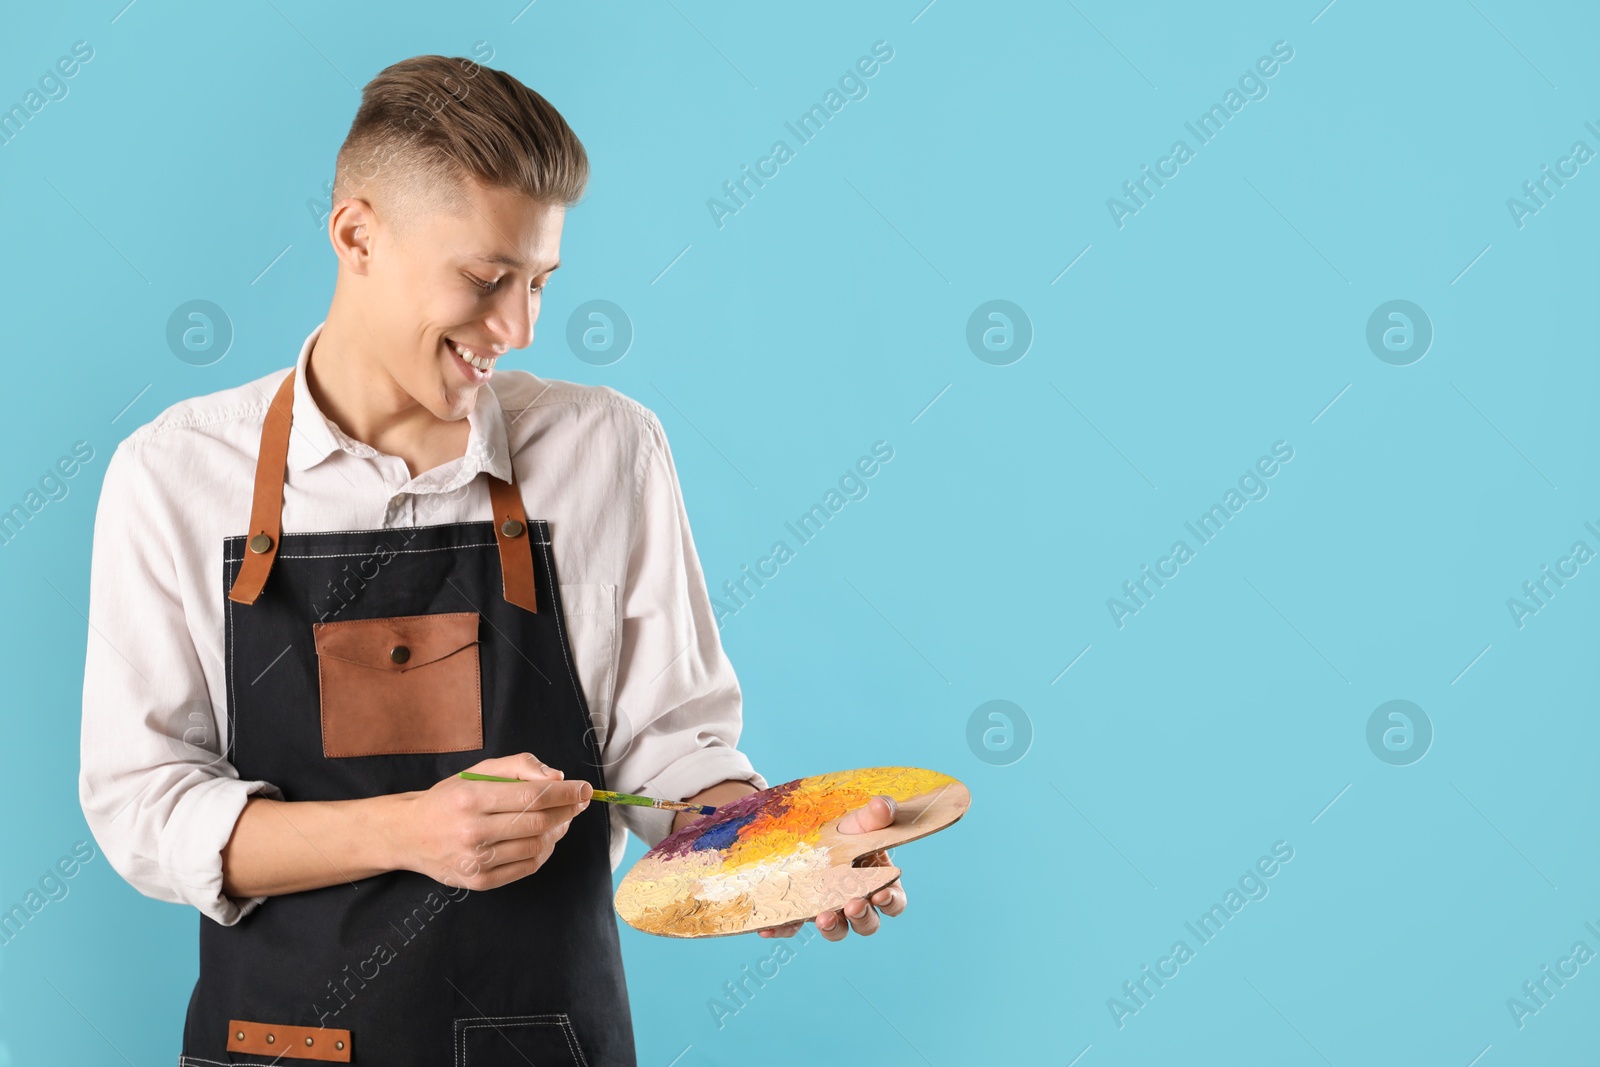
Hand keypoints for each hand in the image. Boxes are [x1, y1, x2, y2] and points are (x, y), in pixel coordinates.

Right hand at [395, 752, 590, 890]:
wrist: (409, 833)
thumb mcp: (478, 771)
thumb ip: (519, 766)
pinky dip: (544, 852)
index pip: (533, 796)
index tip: (584, 788)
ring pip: (536, 846)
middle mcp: (472, 831)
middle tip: (578, 802)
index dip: (565, 793)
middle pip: (539, 822)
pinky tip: (545, 838)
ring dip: (558, 831)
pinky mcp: (479, 882)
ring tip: (561, 819)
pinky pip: (526, 867)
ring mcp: (475, 860)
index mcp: (472, 798)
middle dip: (567, 811)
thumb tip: (557, 776)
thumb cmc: (450, 797)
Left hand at [757, 794, 904, 941]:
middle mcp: (856, 902)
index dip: (891, 902)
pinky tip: (770, 927)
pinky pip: (793, 926)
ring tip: (823, 918)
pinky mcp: (801, 913)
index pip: (893, 902)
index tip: (881, 894)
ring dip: (832, 928)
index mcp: (878, 883)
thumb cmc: (844, 830)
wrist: (807, 831)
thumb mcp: (858, 820)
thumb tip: (882, 806)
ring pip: (837, 930)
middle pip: (868, 923)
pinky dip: (784, 929)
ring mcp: (829, 910)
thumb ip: (875, 815)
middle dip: (862, 917)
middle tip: (853, 906)